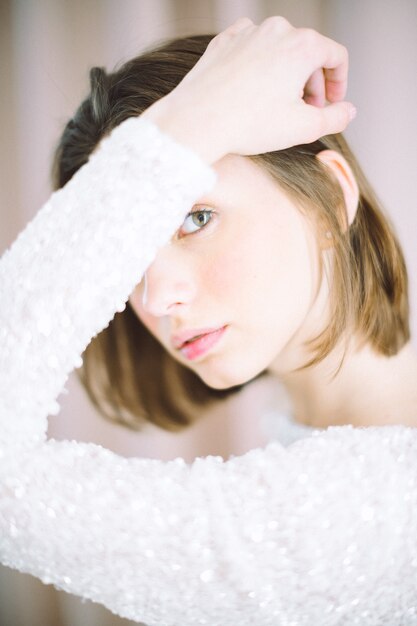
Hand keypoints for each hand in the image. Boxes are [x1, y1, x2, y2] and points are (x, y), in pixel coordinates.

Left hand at [142, 16, 355, 162]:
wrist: (197, 121)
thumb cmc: (249, 124)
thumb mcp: (303, 128)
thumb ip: (335, 117)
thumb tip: (347, 110)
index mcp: (302, 45)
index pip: (336, 55)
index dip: (340, 82)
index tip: (332, 103)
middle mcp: (277, 29)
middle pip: (307, 51)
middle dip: (312, 81)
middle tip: (306, 109)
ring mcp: (247, 32)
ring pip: (279, 49)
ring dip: (286, 73)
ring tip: (279, 103)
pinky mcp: (224, 41)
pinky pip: (251, 49)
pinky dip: (259, 67)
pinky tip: (253, 91)